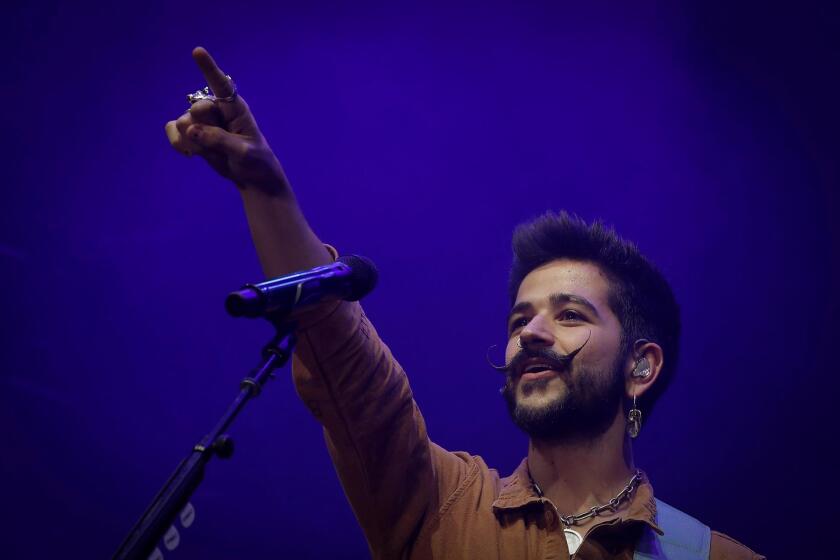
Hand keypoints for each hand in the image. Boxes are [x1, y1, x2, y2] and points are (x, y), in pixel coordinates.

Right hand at [165, 47, 288, 193]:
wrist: (251, 177)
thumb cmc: (255, 161)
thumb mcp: (243, 152)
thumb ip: (219, 139)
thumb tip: (192, 130)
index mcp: (235, 107)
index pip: (221, 84)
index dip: (208, 68)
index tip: (197, 51)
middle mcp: (216, 109)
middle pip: (197, 109)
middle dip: (204, 127)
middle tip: (220, 142)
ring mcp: (202, 121)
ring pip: (183, 123)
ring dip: (194, 142)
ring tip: (211, 152)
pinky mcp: (192, 133)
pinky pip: (173, 131)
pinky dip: (179, 143)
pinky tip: (192, 153)